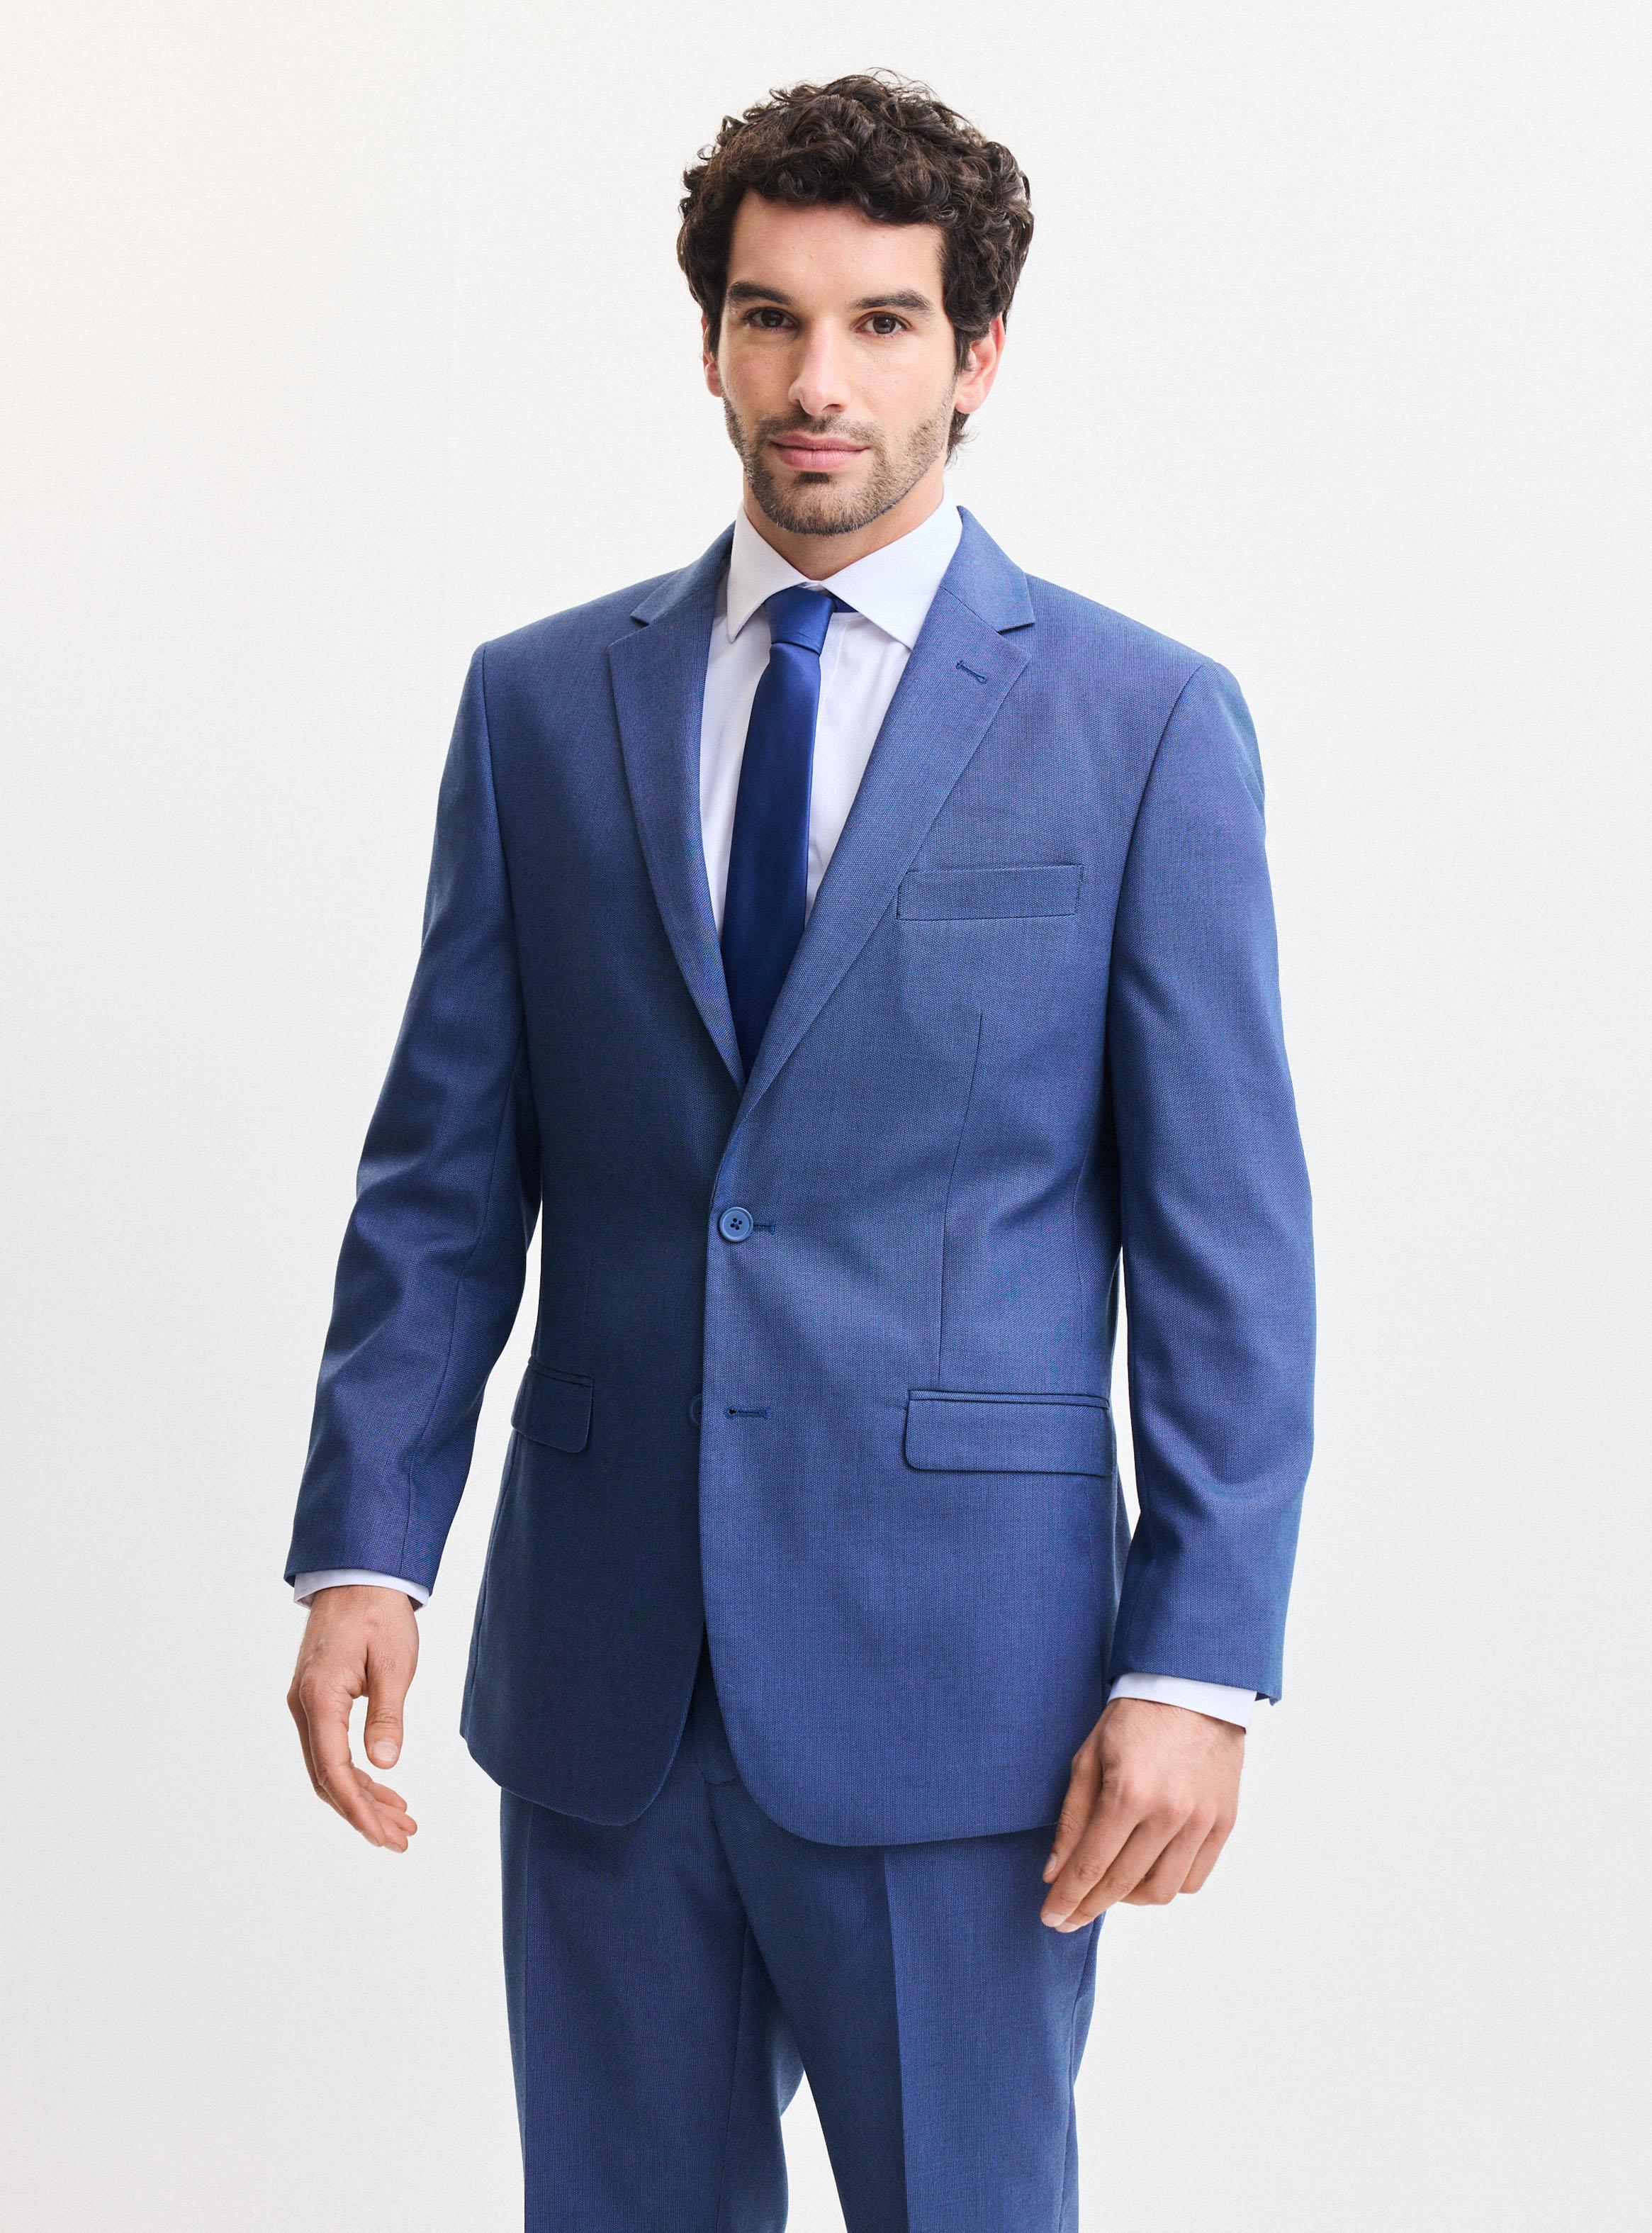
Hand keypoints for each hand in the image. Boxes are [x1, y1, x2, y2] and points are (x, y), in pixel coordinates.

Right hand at [288, 1584, 420, 1849]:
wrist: (358, 1573)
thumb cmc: (378, 1613)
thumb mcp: (393, 1662)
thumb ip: (387, 1714)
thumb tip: (384, 1764)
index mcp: (319, 1698)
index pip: (334, 1771)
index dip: (358, 1810)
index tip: (383, 1836)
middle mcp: (304, 1707)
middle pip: (328, 1778)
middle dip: (363, 1814)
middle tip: (401, 1839)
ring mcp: (307, 1704)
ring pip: (330, 1767)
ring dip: (363, 1798)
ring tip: (401, 1822)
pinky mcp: (317, 1699)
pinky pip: (332, 1748)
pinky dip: (357, 1773)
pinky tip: (384, 1786)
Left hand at [1039, 1695, 1242, 1928]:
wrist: (1193, 1689)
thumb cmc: (1133, 1719)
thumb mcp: (1088, 1758)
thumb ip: (1072, 1819)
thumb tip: (1054, 1874)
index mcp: (1128, 1793)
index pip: (1090, 1867)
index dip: (1067, 1900)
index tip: (1050, 1919)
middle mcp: (1169, 1813)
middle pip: (1122, 1886)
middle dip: (1089, 1907)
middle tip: (1069, 1918)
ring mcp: (1201, 1821)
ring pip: (1162, 1891)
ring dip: (1129, 1899)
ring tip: (1109, 1887)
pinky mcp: (1224, 1823)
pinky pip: (1194, 1878)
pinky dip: (1167, 1885)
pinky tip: (1146, 1873)